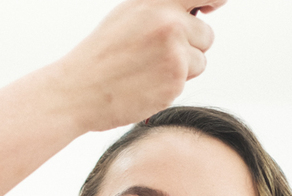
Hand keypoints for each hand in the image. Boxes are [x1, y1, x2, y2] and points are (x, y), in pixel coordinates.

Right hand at [54, 0, 225, 132]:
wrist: (77, 90)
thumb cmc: (101, 55)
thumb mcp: (127, 15)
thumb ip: (161, 8)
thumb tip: (203, 6)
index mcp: (156, 1)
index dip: (215, 1)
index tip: (214, 7)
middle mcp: (169, 22)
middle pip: (206, 36)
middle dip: (189, 48)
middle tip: (154, 56)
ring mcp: (174, 52)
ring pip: (200, 62)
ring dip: (181, 70)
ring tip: (147, 71)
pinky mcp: (175, 81)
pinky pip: (187, 83)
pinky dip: (169, 87)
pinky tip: (144, 85)